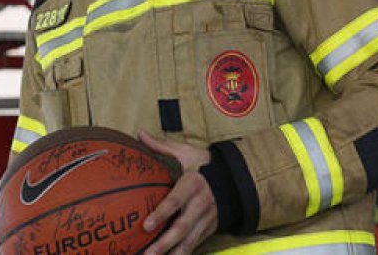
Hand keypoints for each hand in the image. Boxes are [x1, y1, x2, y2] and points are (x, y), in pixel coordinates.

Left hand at [139, 132, 217, 254]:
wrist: (237, 179)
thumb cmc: (207, 165)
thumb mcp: (187, 152)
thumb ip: (162, 146)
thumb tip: (140, 134)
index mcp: (192, 186)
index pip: (175, 202)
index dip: (162, 214)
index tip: (147, 225)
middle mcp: (200, 206)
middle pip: (181, 228)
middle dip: (164, 243)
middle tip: (148, 253)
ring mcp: (205, 220)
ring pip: (189, 242)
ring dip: (172, 253)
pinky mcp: (208, 230)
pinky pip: (194, 245)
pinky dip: (182, 254)